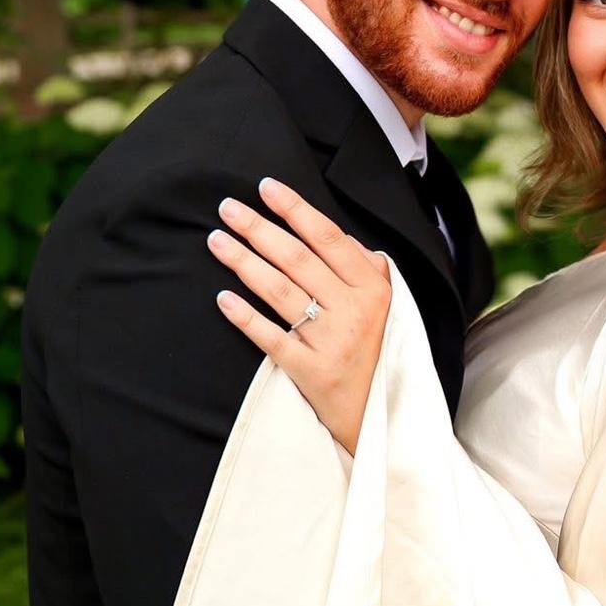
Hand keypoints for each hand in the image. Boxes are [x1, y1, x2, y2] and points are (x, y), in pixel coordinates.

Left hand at [209, 178, 390, 453]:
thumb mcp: (390, 307)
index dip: (295, 209)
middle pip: (297, 259)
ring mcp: (332, 342)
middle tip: (227, 208)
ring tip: (216, 241)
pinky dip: (246, 317)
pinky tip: (223, 297)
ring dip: (244, 262)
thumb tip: (342, 237)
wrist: (380, 418)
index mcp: (373, 289)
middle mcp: (354, 311)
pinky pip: (272, 338)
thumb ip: (369, 270)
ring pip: (280, 292)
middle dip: (258, 228)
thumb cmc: (378, 354)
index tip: (265, 187)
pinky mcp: (311, 372)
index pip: (328, 238)